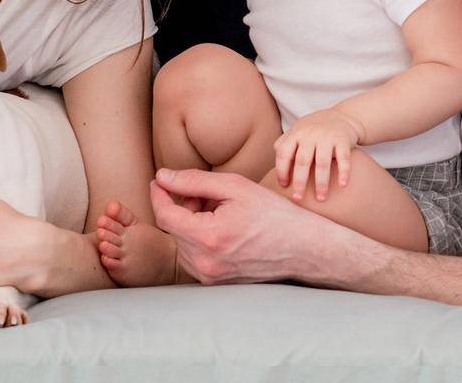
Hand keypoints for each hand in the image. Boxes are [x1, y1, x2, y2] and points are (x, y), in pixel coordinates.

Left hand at [148, 168, 342, 285]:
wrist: (302, 248)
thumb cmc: (273, 214)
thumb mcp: (235, 187)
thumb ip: (194, 181)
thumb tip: (162, 177)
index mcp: (209, 237)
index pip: (164, 215)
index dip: (158, 194)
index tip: (160, 180)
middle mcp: (205, 263)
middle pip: (173, 228)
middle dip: (182, 206)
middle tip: (206, 195)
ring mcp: (209, 277)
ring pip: (181, 242)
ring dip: (190, 223)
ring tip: (218, 211)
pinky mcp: (215, 283)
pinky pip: (193, 256)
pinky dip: (198, 239)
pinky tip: (221, 228)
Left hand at [274, 108, 363, 200]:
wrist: (342, 116)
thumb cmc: (314, 129)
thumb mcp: (297, 131)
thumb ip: (284, 145)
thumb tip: (276, 171)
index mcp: (296, 133)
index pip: (284, 153)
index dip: (281, 171)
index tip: (284, 186)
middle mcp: (310, 134)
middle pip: (302, 160)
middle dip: (299, 181)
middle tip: (298, 198)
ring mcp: (327, 136)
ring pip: (322, 162)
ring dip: (321, 182)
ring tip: (320, 198)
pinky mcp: (343, 140)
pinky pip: (344, 158)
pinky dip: (344, 172)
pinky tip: (342, 185)